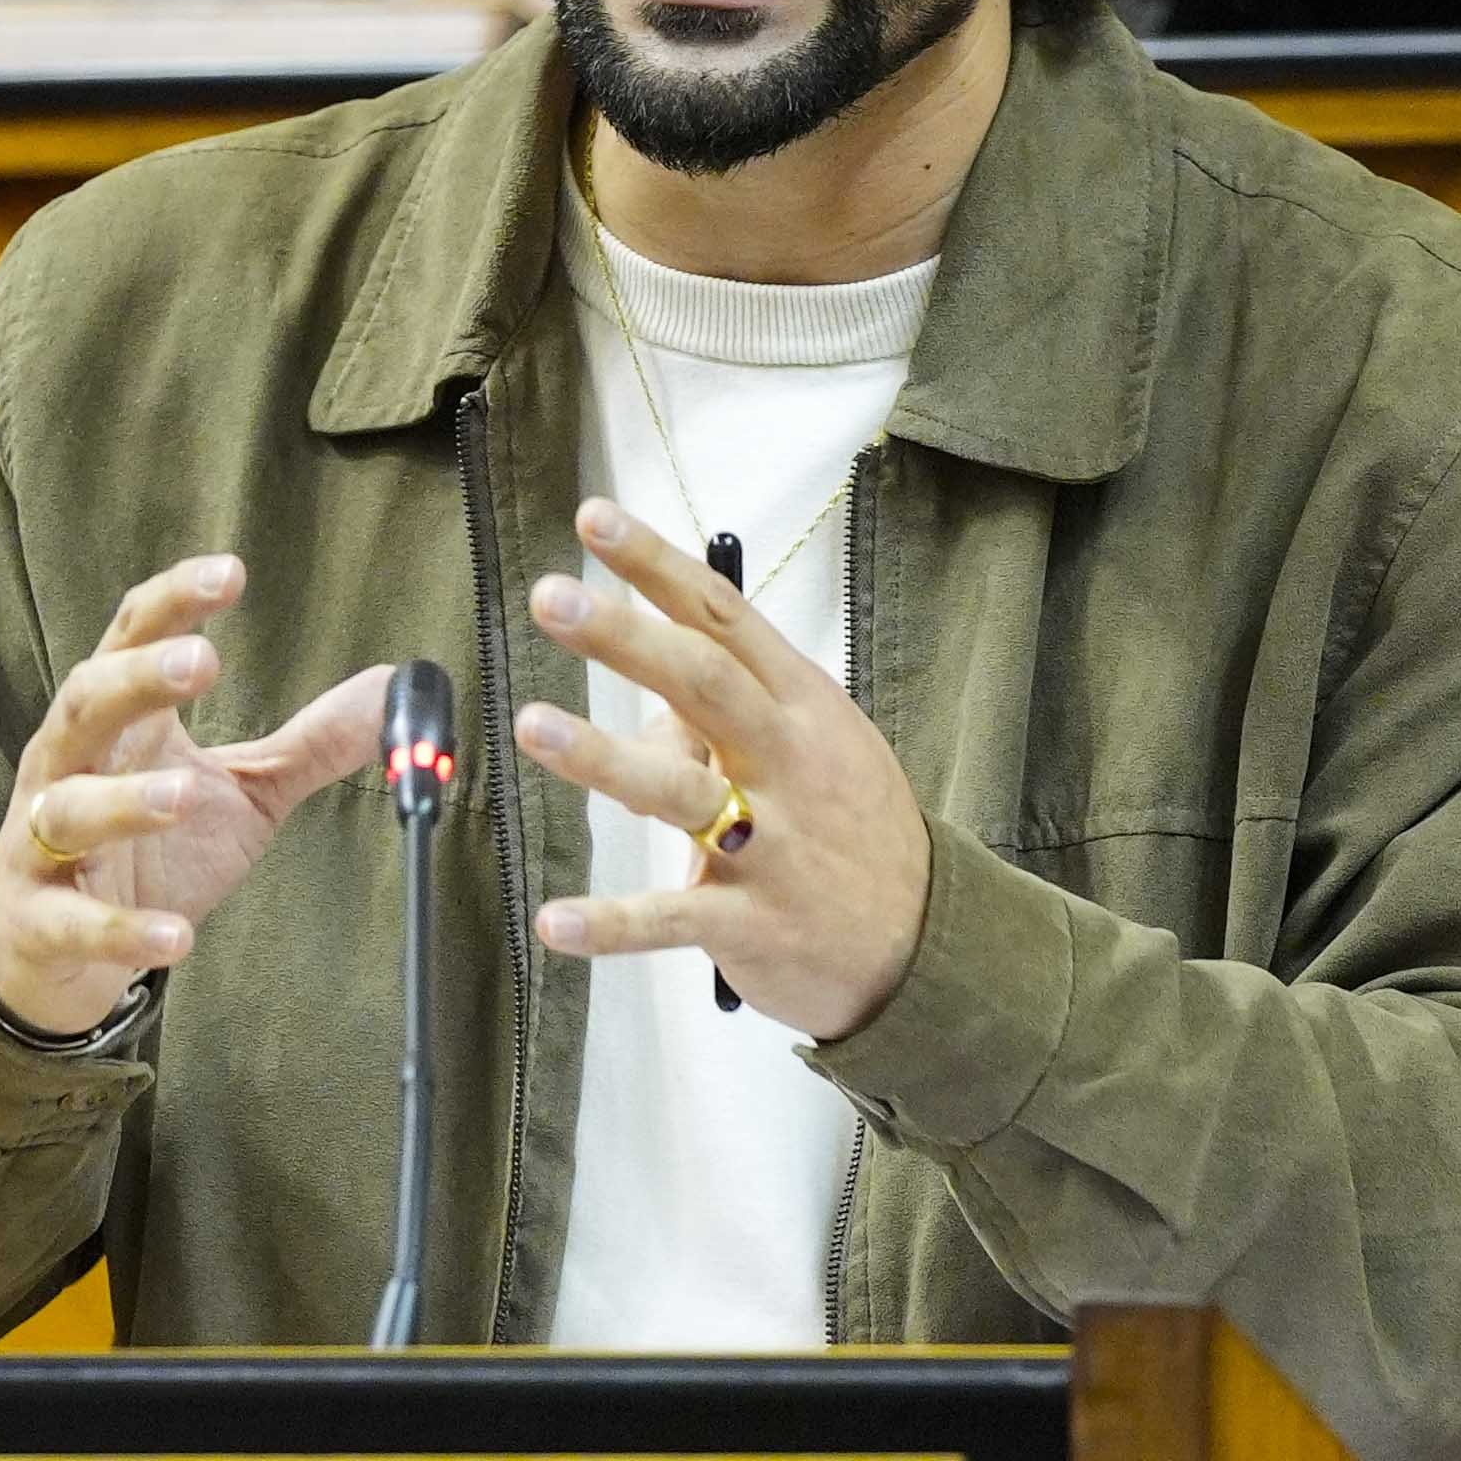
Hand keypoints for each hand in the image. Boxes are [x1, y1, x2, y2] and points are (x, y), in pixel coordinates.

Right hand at [0, 555, 390, 1039]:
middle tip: (201, 663)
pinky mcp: (39, 921)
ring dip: (126, 800)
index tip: (230, 572)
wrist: (52, 949)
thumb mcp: (236, 792)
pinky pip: (74, 922)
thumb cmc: (147, 851)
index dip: (175, 602)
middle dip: (137, 680)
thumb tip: (392, 691)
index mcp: (118, 724)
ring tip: (184, 795)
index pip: (132, 640)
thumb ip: (306, 746)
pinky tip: (176, 935)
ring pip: (70, 808)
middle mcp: (68, 768)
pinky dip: (121, 929)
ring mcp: (42, 843)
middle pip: (87, 703)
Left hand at [514, 498, 932, 1039]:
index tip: (593, 519)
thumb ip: (719, 720)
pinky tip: (554, 923)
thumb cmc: (851, 825)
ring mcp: (773, 844)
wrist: (929, 942)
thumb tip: (638, 714)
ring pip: (680, 791)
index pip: (721, 618)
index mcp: (799, 705)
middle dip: (625, 637)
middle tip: (550, 598)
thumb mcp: (810, 751)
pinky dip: (612, 924)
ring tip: (531, 725)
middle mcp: (786, 761)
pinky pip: (672, 918)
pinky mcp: (753, 922)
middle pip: (702, 682)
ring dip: (602, 758)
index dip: (656, 566)